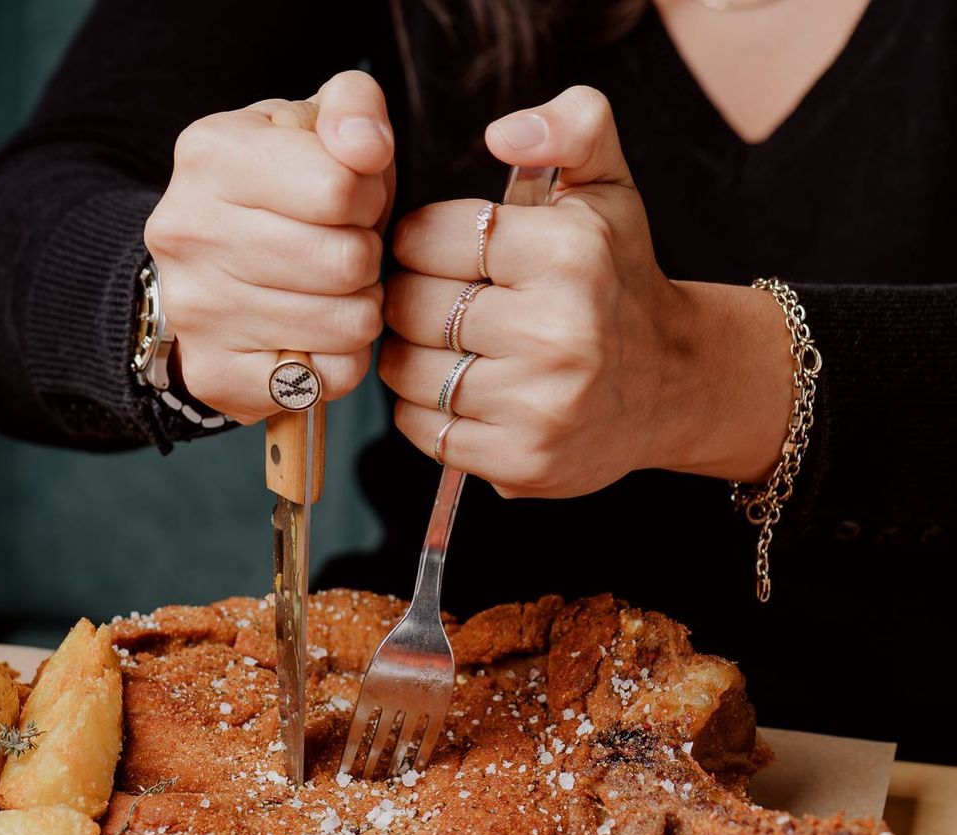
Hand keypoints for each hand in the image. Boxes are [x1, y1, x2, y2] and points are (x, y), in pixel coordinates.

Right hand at [144, 70, 394, 423]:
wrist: (205, 268)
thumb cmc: (281, 192)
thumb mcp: (313, 127)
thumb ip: (354, 107)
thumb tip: (367, 148)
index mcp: (212, 154)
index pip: (340, 187)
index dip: (366, 198)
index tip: (347, 202)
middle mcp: (188, 231)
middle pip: (347, 262)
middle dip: (365, 258)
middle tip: (342, 253)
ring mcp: (196, 311)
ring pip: (348, 324)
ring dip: (360, 310)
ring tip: (330, 292)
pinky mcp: (215, 374)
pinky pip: (328, 379)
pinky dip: (340, 362)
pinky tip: (314, 338)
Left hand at [381, 86, 789, 497]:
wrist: (674, 383)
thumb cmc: (620, 279)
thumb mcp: (608, 186)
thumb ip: (570, 126)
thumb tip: (505, 134)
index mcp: (569, 253)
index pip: (428, 237)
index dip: (419, 242)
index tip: (440, 252)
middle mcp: (557, 333)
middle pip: (410, 307)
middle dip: (411, 298)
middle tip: (438, 301)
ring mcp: (540, 405)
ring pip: (407, 372)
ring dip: (409, 356)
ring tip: (444, 346)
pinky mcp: (524, 461)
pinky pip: (423, 430)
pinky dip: (422, 410)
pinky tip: (456, 392)